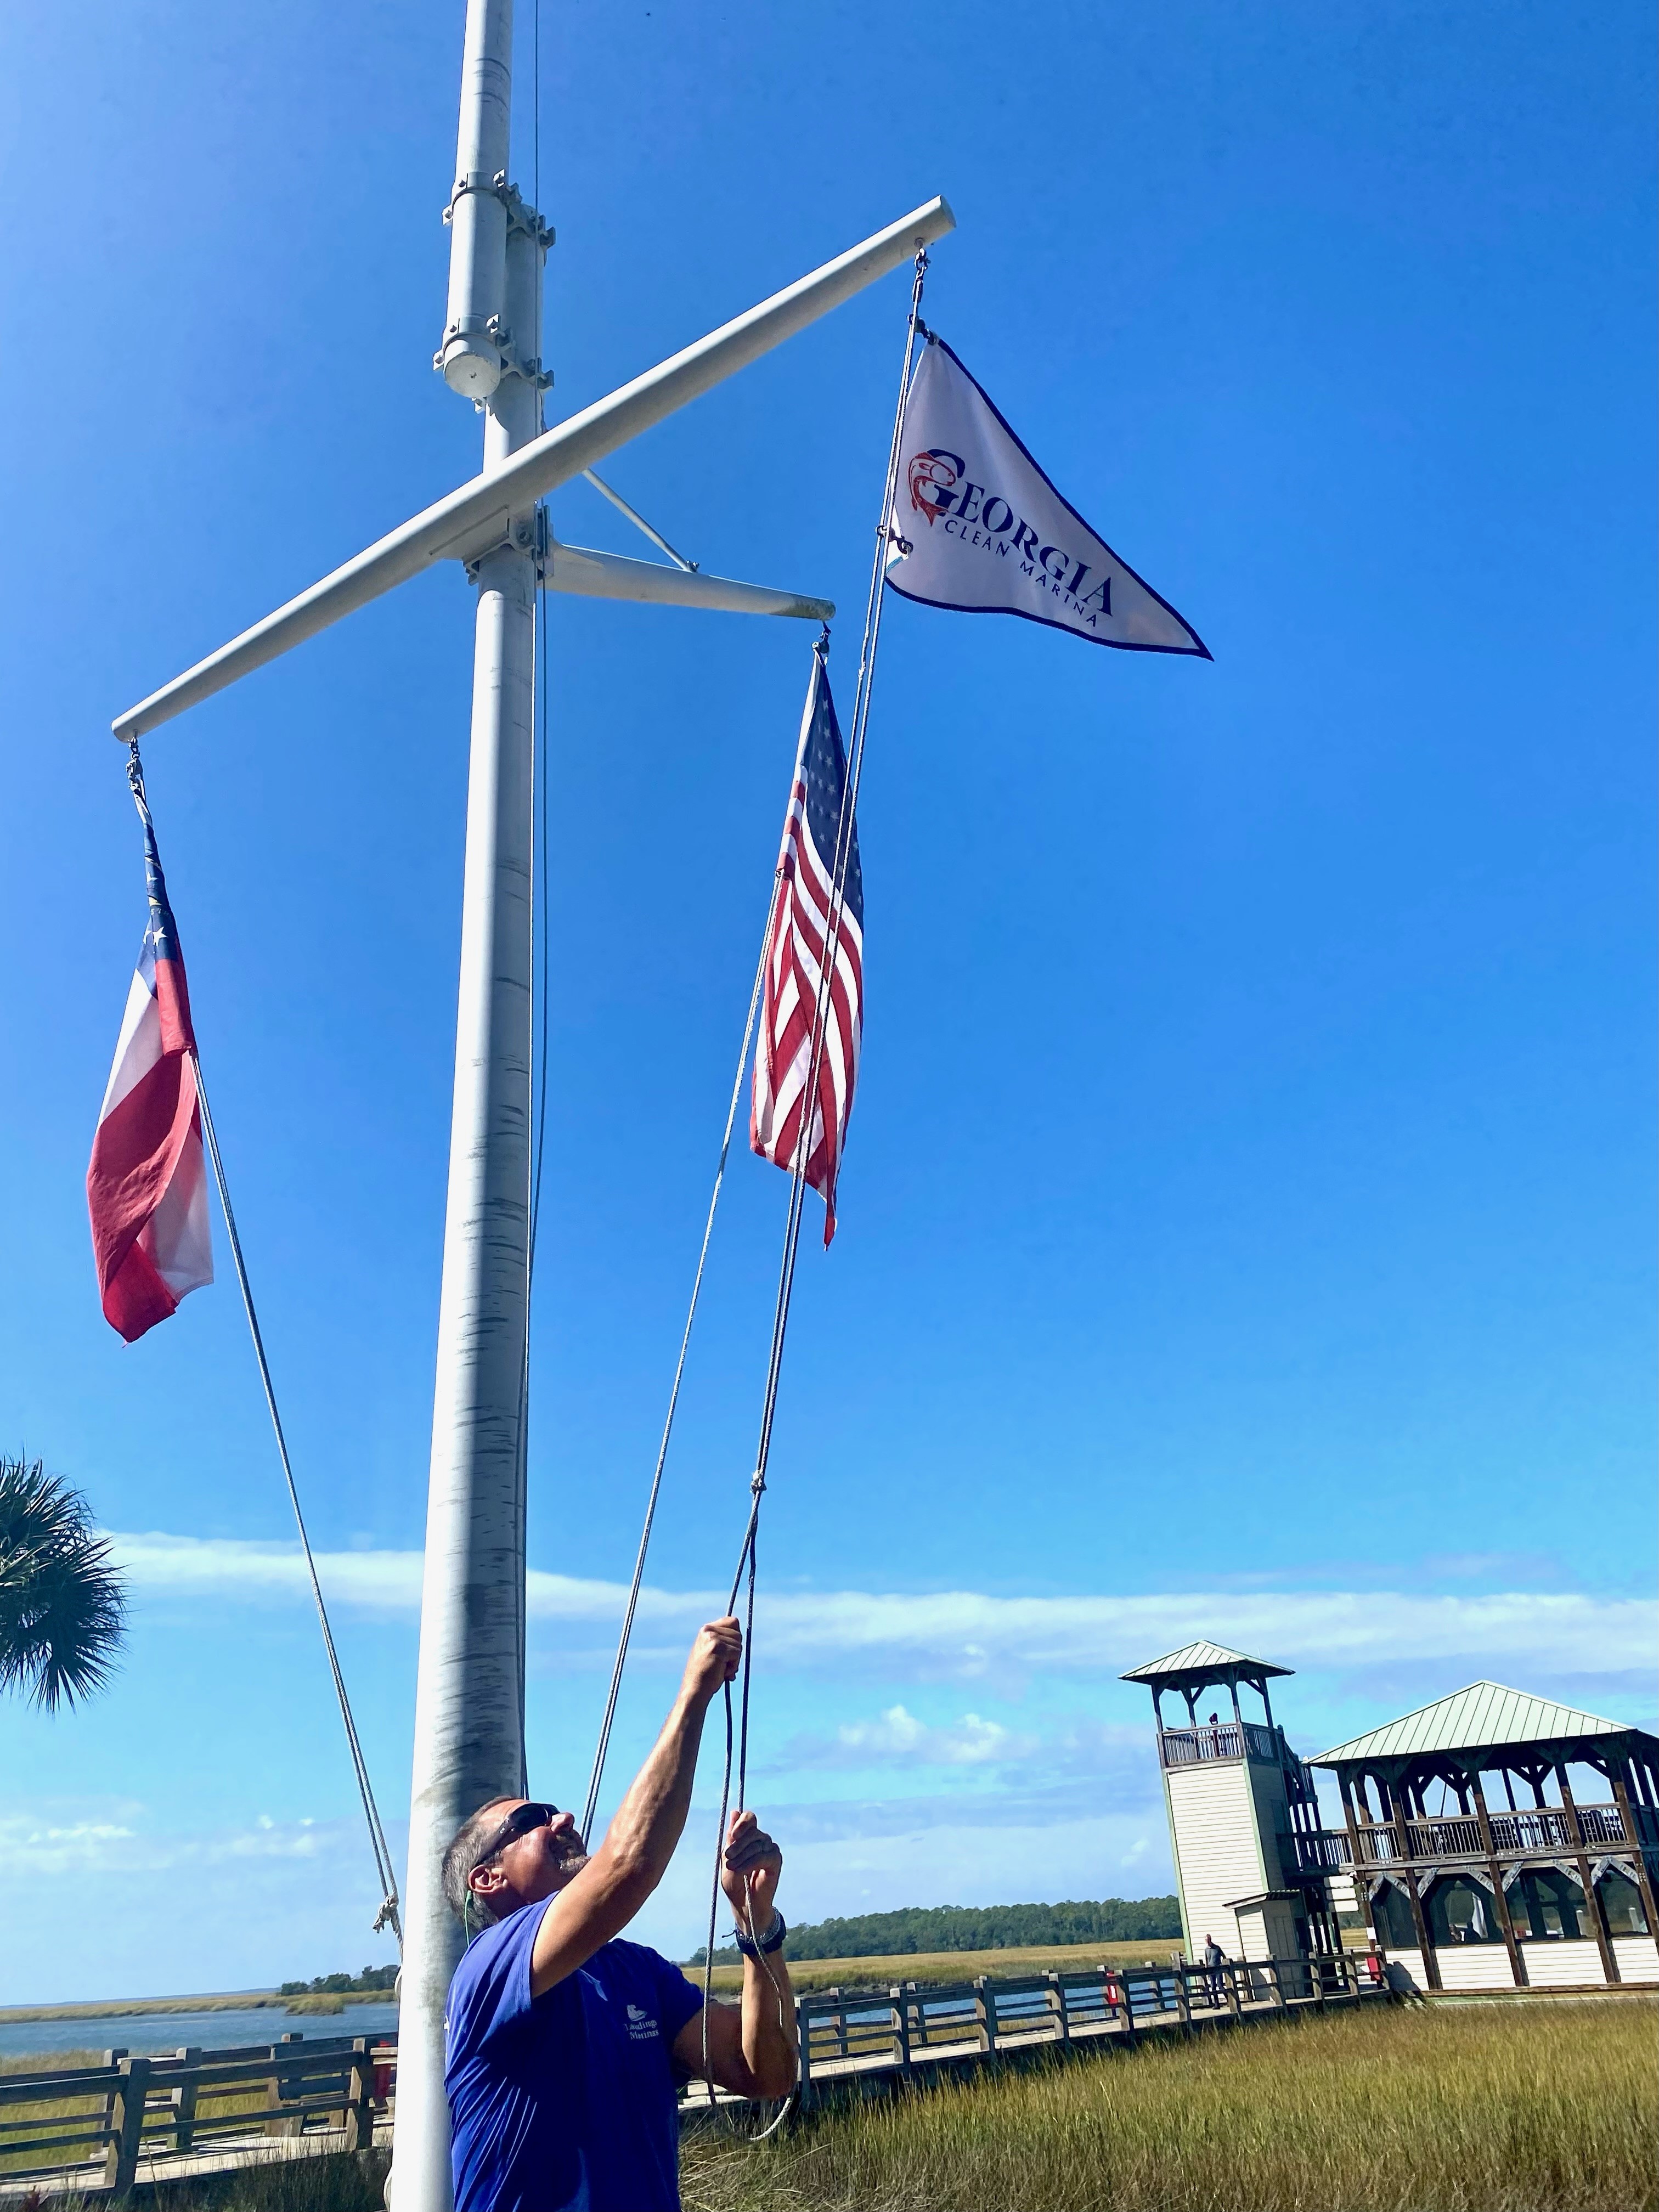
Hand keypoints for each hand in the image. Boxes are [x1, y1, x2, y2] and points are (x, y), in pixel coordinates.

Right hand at [680, 1617, 741, 1708]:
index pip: (733, 1621)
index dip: (735, 1636)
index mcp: (706, 1629)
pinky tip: (721, 1672)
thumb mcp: (712, 1652)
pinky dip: (733, 1665)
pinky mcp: (717, 1646)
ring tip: (720, 1669)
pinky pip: (737, 1653)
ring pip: (739, 1645)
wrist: (695, 1689)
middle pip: (738, 1634)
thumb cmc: (706, 1674)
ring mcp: (712, 1637)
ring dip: (734, 1660)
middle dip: (735, 1651)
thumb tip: (740, 1640)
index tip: (729, 1650)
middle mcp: (708, 1630)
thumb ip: (723, 1642)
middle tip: (722, 1664)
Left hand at [720, 1808, 782, 1930]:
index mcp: (748, 1835)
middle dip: (737, 1844)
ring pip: (757, 1844)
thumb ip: (731, 1838)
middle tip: (727, 1857)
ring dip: (741, 1856)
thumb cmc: (734, 1883)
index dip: (742, 1822)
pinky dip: (750, 1864)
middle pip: (752, 1831)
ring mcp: (770, 1849)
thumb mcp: (728, 1859)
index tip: (734, 1834)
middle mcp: (761, 1839)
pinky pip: (763, 1856)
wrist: (745, 1905)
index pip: (749, 1818)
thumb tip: (734, 1811)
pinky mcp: (776, 1860)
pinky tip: (741, 1872)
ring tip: (732, 1869)